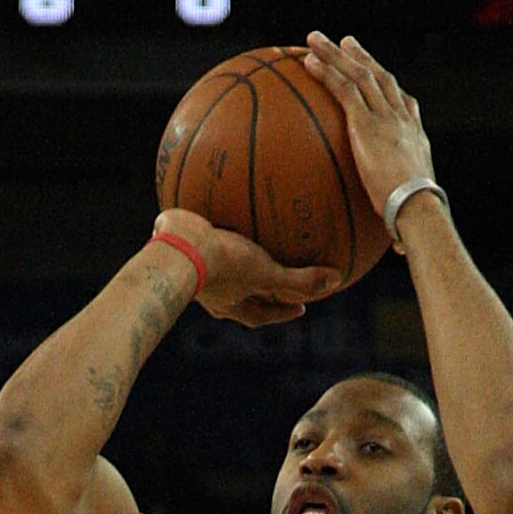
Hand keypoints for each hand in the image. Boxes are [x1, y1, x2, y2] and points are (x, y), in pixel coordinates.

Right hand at [151, 211, 337, 328]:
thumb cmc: (221, 266)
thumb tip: (336, 281)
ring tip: (249, 239)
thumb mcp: (266, 273)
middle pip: (242, 294)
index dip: (282, 313)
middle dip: (261, 289)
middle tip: (280, 278)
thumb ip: (299, 280)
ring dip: (237, 255)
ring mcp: (194, 270)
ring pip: (221, 264)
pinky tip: (221, 197)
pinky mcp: (181, 244)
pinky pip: (203, 231)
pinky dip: (215, 219)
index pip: (262, 316)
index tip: (301, 308)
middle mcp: (212, 292)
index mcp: (230, 304)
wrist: (176, 249)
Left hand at [303, 34, 437, 232]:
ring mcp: (385, 117)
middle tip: (347, 44)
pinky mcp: (367, 123)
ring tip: (315, 40)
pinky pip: (343, 90)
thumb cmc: (418, 220)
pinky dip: (327, 73)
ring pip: (359, 74)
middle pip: (380, 78)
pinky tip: (309, 63)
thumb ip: (399, 221)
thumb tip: (400, 248)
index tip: (382, 77)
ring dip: (336, 54)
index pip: (403, 106)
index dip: (391, 89)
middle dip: (363, 58)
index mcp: (414, 138)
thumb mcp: (410, 214)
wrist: (418, 207)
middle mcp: (401, 119)